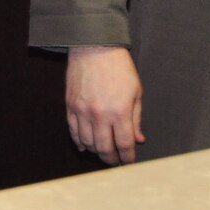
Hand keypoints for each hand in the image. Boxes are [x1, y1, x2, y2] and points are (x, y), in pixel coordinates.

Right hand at [65, 45, 144, 164]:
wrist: (95, 47)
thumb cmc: (119, 67)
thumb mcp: (136, 91)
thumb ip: (136, 118)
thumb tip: (138, 139)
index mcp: (120, 110)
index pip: (124, 144)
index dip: (127, 157)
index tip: (129, 162)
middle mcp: (100, 114)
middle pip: (104, 148)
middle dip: (111, 159)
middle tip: (116, 162)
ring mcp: (83, 111)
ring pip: (88, 143)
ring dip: (96, 152)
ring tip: (103, 152)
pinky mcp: (70, 106)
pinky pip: (73, 132)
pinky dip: (80, 142)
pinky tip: (86, 146)